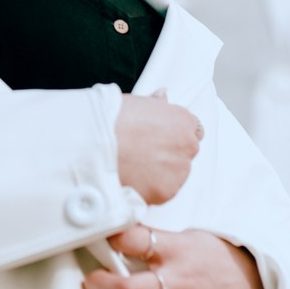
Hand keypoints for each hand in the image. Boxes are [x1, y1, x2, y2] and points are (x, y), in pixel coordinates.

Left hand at [81, 227, 269, 288]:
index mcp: (178, 249)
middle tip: (92, 283)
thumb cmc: (213, 258)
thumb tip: (116, 237)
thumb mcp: (187, 238)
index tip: (102, 238)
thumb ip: (155, 240)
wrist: (253, 285)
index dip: (114, 238)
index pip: (138, 239)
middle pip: (131, 288)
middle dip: (102, 287)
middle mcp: (180, 279)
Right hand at [114, 89, 202, 204]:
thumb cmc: (111, 121)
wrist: (97, 146)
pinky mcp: (167, 191)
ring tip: (134, 167)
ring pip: (175, 174)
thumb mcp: (134, 102)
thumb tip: (162, 97)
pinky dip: (151, 189)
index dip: (174, 134)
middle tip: (143, 154)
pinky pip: (162, 191)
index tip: (162, 138)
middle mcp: (187, 144)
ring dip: (161, 173)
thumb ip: (155, 104)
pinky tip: (133, 179)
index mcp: (181, 119)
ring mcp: (179, 170)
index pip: (192, 128)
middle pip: (185, 152)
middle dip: (169, 154)